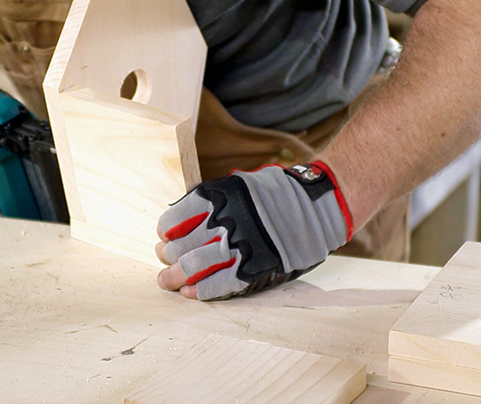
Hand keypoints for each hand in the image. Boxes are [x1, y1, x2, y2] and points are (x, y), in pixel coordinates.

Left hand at [155, 162, 352, 300]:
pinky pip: (220, 283)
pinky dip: (201, 290)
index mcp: (218, 197)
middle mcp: (224, 221)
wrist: (316, 206)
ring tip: (167, 282)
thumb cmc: (274, 195)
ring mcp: (239, 246)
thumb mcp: (237, 187)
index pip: (175, 221)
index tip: (165, 238)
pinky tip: (190, 293)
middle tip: (164, 262)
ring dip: (176, 277)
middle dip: (168, 257)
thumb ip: (210, 203)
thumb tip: (180, 223)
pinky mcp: (254, 268)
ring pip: (194, 267)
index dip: (166, 233)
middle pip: (180, 246)